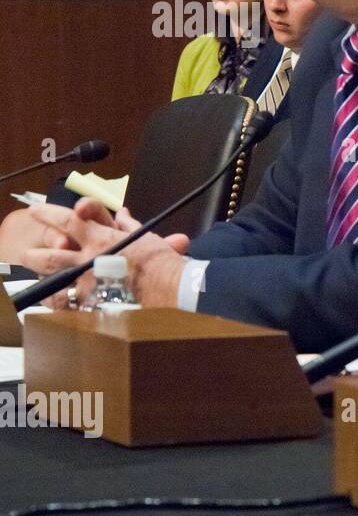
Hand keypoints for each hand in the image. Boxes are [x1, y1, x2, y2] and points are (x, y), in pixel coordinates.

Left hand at [25, 200, 189, 306]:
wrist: (173, 290)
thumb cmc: (163, 263)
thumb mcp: (147, 237)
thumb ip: (129, 225)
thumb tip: (123, 214)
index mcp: (102, 239)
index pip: (68, 220)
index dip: (48, 213)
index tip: (35, 211)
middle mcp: (90, 259)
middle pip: (50, 254)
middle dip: (34, 254)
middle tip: (26, 254)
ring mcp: (88, 284)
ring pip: (53, 281)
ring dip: (44, 280)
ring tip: (39, 281)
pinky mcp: (91, 305)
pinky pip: (67, 304)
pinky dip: (59, 303)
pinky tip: (54, 303)